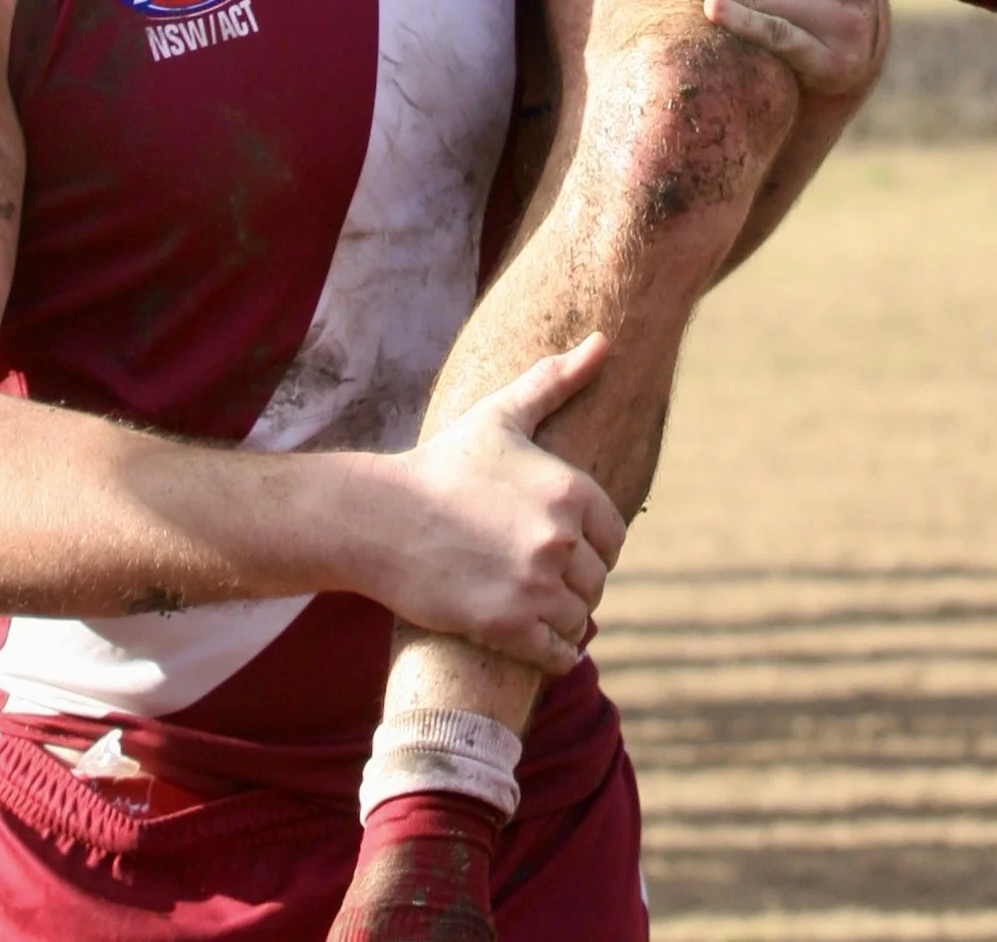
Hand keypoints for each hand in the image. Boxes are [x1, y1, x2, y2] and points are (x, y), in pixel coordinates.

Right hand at [376, 336, 625, 668]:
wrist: (382, 518)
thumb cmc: (445, 462)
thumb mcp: (501, 415)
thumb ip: (556, 380)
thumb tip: (602, 341)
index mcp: (569, 490)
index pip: (614, 536)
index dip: (593, 545)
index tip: (567, 549)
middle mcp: (559, 538)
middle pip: (597, 580)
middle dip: (576, 583)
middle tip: (546, 582)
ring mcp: (534, 585)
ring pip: (579, 618)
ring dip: (565, 620)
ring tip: (538, 610)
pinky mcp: (506, 626)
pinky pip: (557, 654)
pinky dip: (556, 655)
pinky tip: (543, 647)